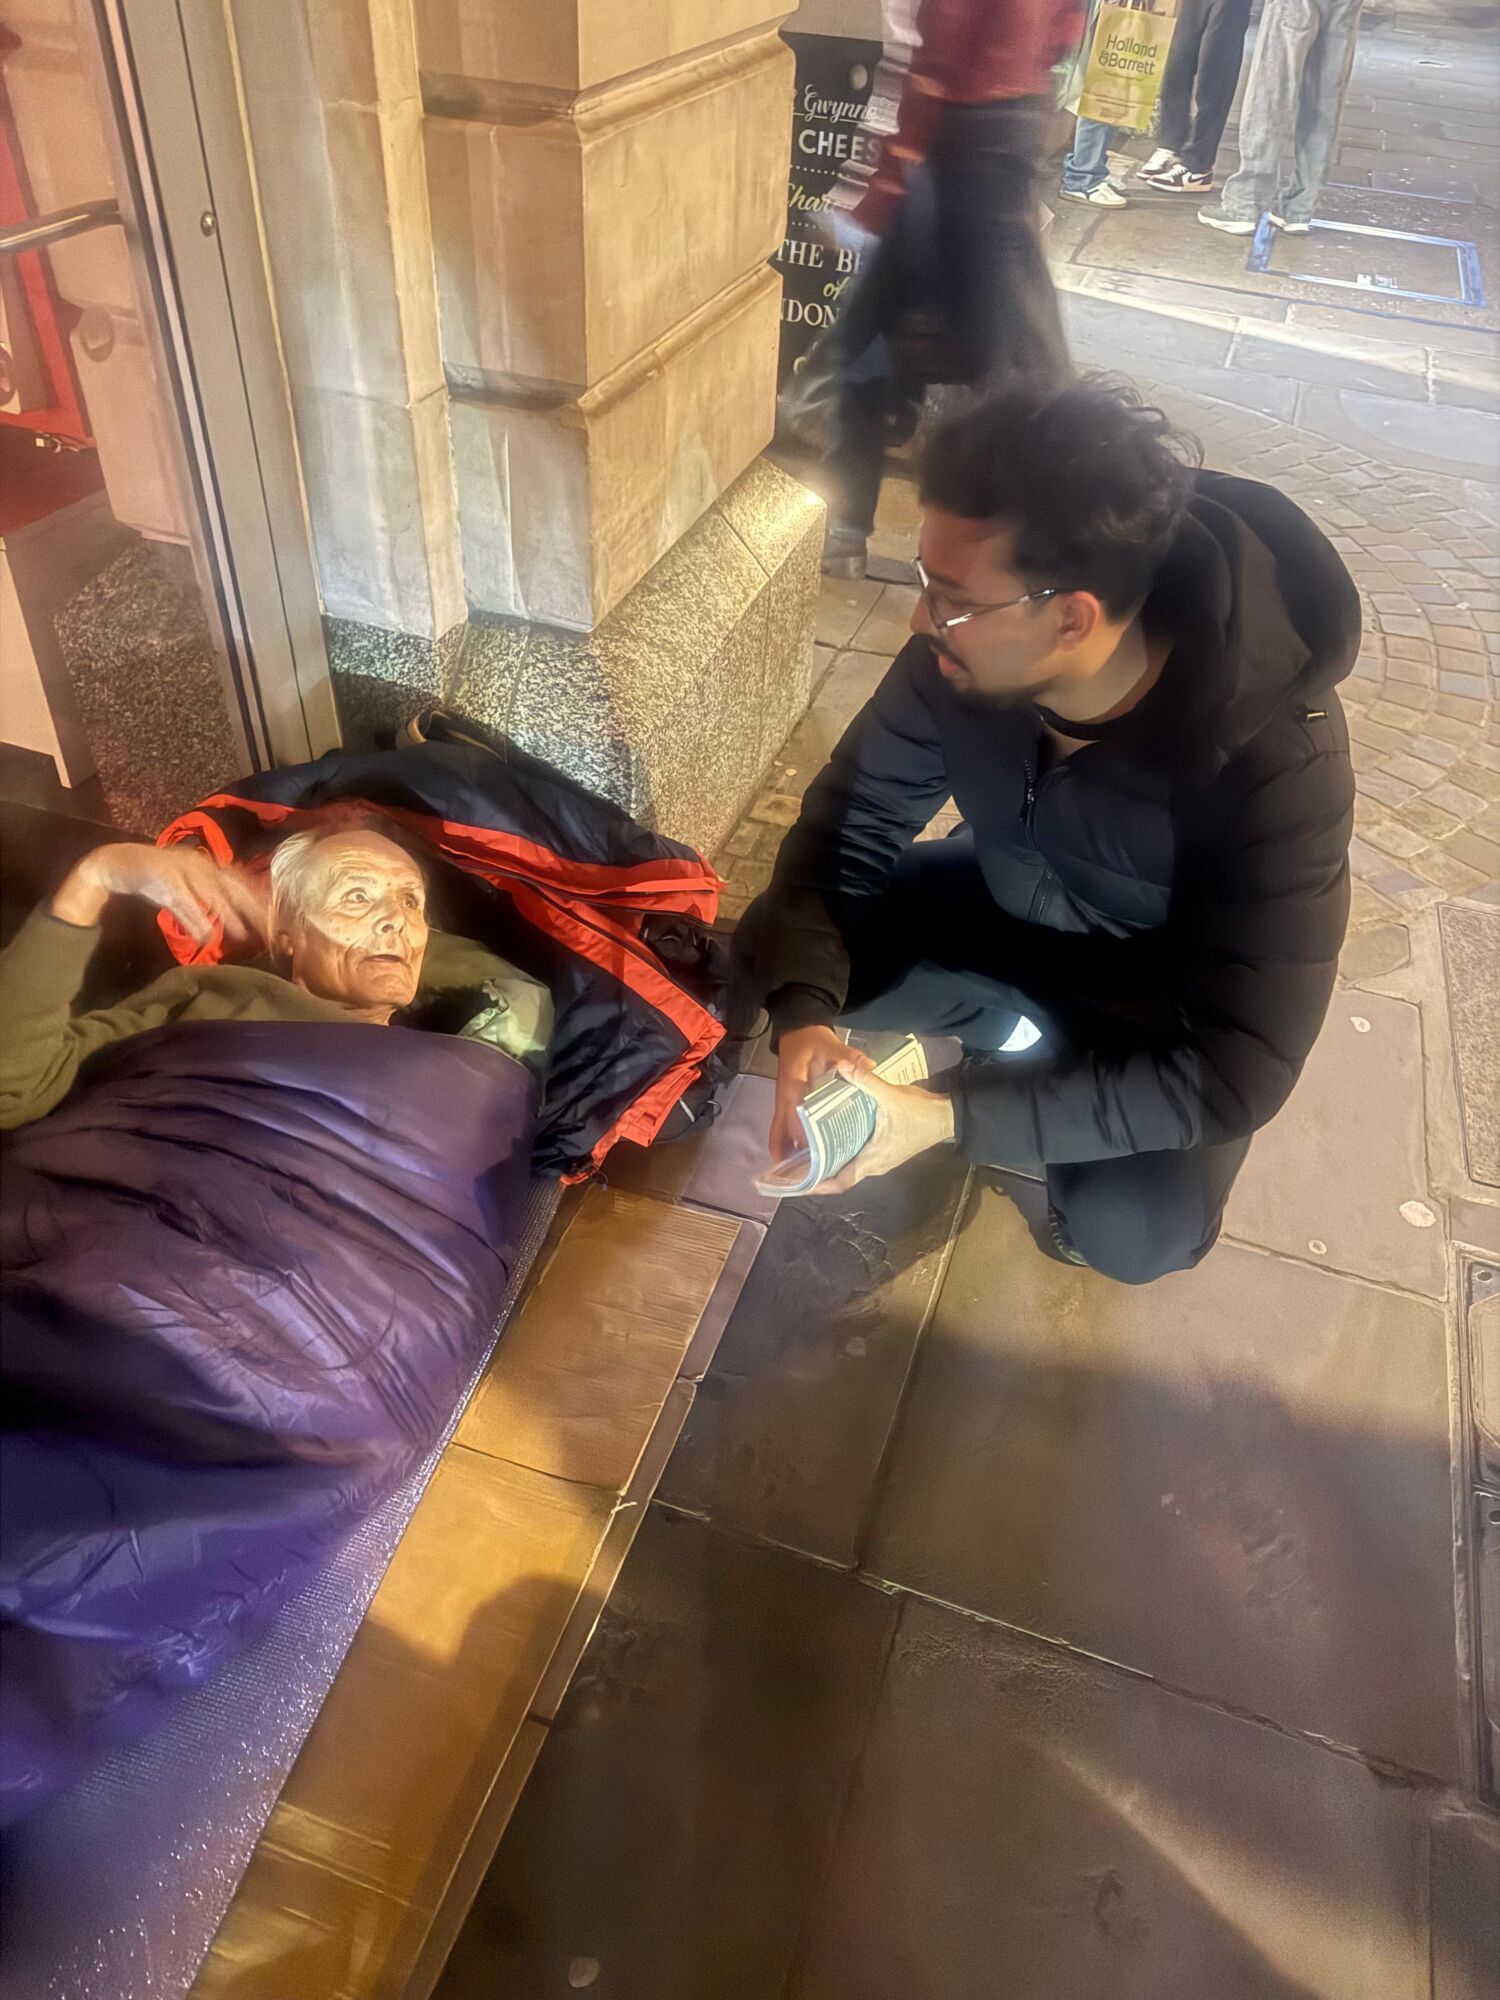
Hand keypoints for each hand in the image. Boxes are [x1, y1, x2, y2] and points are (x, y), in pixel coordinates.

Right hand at [51, 842, 268, 949]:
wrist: (116, 862)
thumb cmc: (156, 877)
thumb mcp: (186, 891)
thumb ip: (207, 905)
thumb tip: (232, 927)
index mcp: (207, 865)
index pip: (239, 882)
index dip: (258, 899)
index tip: (277, 919)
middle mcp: (199, 865)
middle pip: (231, 887)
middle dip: (251, 908)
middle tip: (268, 930)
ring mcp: (180, 870)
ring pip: (210, 894)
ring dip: (228, 915)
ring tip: (243, 935)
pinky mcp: (161, 879)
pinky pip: (182, 902)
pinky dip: (194, 918)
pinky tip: (205, 935)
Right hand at [770, 1025, 874, 1162]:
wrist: (797, 1029)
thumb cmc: (812, 1040)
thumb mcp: (831, 1045)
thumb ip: (849, 1056)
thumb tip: (870, 1065)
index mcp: (793, 1088)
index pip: (796, 1120)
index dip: (804, 1139)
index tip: (816, 1157)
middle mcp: (784, 1100)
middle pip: (783, 1133)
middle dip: (792, 1155)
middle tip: (807, 1177)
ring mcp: (784, 1102)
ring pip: (780, 1133)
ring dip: (788, 1152)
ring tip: (803, 1175)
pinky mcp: (788, 1103)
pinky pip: (783, 1128)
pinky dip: (787, 1142)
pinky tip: (799, 1156)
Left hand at [813, 1056, 955, 1195]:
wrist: (947, 1116)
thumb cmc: (920, 1113)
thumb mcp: (891, 1095)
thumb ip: (865, 1081)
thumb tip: (841, 1065)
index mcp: (874, 1159)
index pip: (842, 1181)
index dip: (820, 1185)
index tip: (799, 1184)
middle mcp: (876, 1165)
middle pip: (842, 1175)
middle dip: (820, 1171)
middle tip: (796, 1163)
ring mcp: (882, 1159)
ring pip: (850, 1166)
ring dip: (831, 1161)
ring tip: (808, 1151)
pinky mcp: (885, 1151)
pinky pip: (859, 1157)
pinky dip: (843, 1152)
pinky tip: (832, 1137)